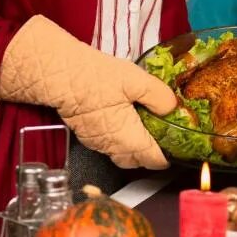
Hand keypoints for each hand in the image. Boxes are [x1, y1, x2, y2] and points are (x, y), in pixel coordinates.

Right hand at [0, 15, 173, 169]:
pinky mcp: (86, 134)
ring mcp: (96, 142)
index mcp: (128, 138)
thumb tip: (172, 108)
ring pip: (121, 155)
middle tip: (164, 141)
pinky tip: (126, 122)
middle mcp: (111, 146)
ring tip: (147, 131)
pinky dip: (121, 141)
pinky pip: (108, 146)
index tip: (178, 150)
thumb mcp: (137, 81)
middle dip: (151, 156)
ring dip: (135, 149)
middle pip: (136, 162)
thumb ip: (159, 96)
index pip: (152, 160)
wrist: (59, 75)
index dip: (168, 157)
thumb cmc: (96, 78)